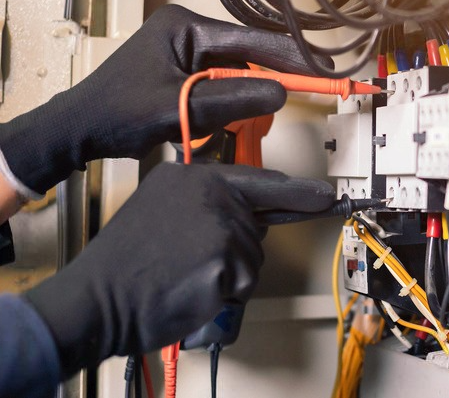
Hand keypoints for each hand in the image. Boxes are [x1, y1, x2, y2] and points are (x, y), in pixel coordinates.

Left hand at [0, 5, 310, 195]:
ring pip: (236, 76)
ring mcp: (187, 53)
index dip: (290, 56)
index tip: (322, 68)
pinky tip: (214, 125)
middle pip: (247, 57)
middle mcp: (188, 32)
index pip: (251, 39)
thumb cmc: (116, 113)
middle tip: (281, 108)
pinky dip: (226, 109)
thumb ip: (233, 98)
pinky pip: (222, 88)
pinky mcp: (185, 73)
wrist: (78, 131)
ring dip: (239, 103)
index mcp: (185, 26)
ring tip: (224, 125)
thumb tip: (280, 92)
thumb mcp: (181, 107)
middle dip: (261, 86)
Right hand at [23, 162, 334, 376]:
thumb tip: (253, 213)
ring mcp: (221, 222)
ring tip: (186, 274)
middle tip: (200, 263)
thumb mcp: (164, 210)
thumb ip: (207, 203)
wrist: (99, 298)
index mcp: (194, 174)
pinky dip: (224, 294)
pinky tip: (193, 287)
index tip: (325, 196)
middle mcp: (210, 190)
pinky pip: (244, 282)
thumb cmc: (128, 264)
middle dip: (236, 253)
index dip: (297, 193)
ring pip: (253, 258)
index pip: (260, 181)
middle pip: (258, 225)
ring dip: (228, 276)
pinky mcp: (225, 256)